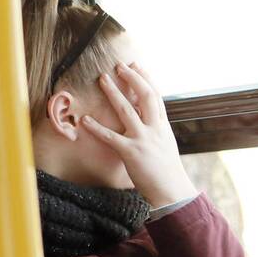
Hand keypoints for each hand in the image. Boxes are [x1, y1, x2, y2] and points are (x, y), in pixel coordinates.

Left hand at [81, 62, 197, 207]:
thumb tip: (146, 118)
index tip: (136, 65)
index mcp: (163, 126)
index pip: (156, 95)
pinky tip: (85, 119)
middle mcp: (155, 128)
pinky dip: (96, 127)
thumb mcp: (165, 144)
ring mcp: (143, 139)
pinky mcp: (131, 152)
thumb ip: (156, 129)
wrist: (172, 191)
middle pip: (145, 96)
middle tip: (118, 65)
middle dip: (132, 78)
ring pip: (127, 110)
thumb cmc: (166, 170)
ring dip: (113, 93)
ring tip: (102, 79)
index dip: (145, 78)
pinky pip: (110, 137)